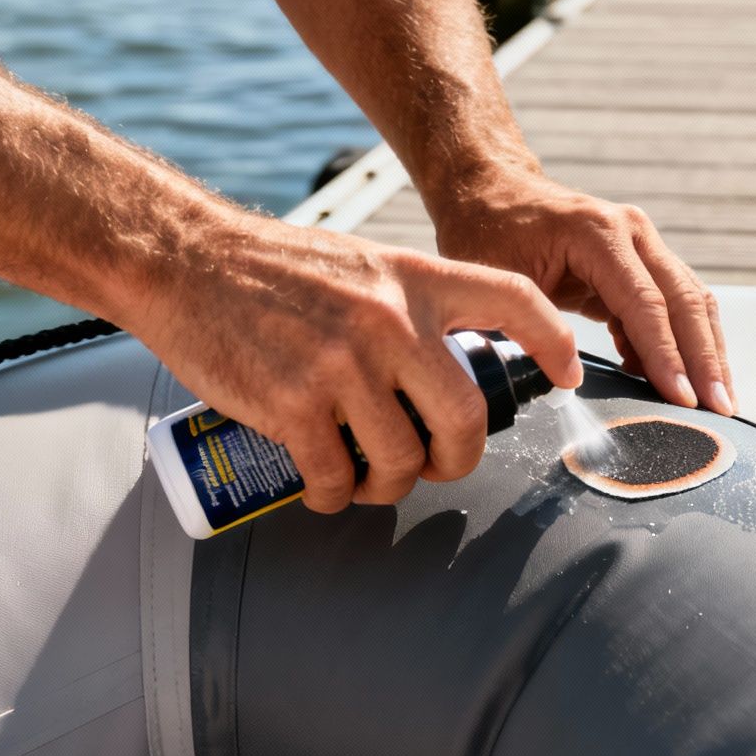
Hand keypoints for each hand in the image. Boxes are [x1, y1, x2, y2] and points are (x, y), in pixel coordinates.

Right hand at [126, 214, 580, 511]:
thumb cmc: (276, 270)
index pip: (515, 301)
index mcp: (416, 279)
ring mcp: (343, 365)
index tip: (569, 376)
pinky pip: (338, 477)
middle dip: (457, 459)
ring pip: (403, 460)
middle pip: (466, 418)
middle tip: (436, 464)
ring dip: (389, 484)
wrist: (185, 261)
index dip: (554, 343)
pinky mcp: (294, 404)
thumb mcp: (364, 265)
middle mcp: (391, 321)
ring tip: (368, 476)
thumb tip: (454, 371)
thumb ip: (412, 306)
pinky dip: (335, 495)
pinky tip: (326, 485)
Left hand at [429, 169, 734, 415]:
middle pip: (685, 301)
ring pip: (692, 301)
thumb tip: (569, 383)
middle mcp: (632, 231)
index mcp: (598, 233)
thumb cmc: (487, 232)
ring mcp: (643, 242)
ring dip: (707, 353)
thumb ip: (533, 325)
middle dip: (705, 360)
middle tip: (721, 409)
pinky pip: (675, 305)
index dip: (667, 356)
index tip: (684, 400)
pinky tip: (676, 383)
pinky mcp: (641, 261)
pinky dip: (682, 344)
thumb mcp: (498, 280)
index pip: (647, 304)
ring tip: (718, 401)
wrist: (491, 188)